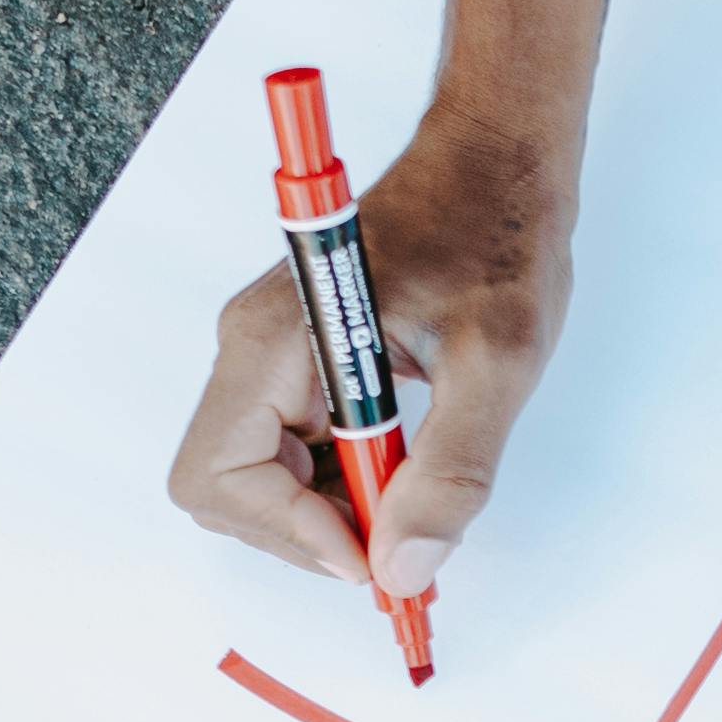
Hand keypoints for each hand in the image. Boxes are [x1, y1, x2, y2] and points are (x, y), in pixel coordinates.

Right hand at [162, 0, 620, 605]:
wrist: (500, 155)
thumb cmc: (497, 232)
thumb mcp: (495, 361)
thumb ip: (450, 470)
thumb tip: (405, 566)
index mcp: (275, 338)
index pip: (221, 477)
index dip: (293, 533)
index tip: (376, 554)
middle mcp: (252, 347)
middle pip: (231, 490)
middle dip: (310, 531)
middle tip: (403, 535)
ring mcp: (270, 356)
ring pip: (261, 481)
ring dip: (332, 511)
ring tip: (416, 494)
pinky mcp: (298, 363)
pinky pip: (292, 453)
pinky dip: (343, 484)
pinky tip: (406, 472)